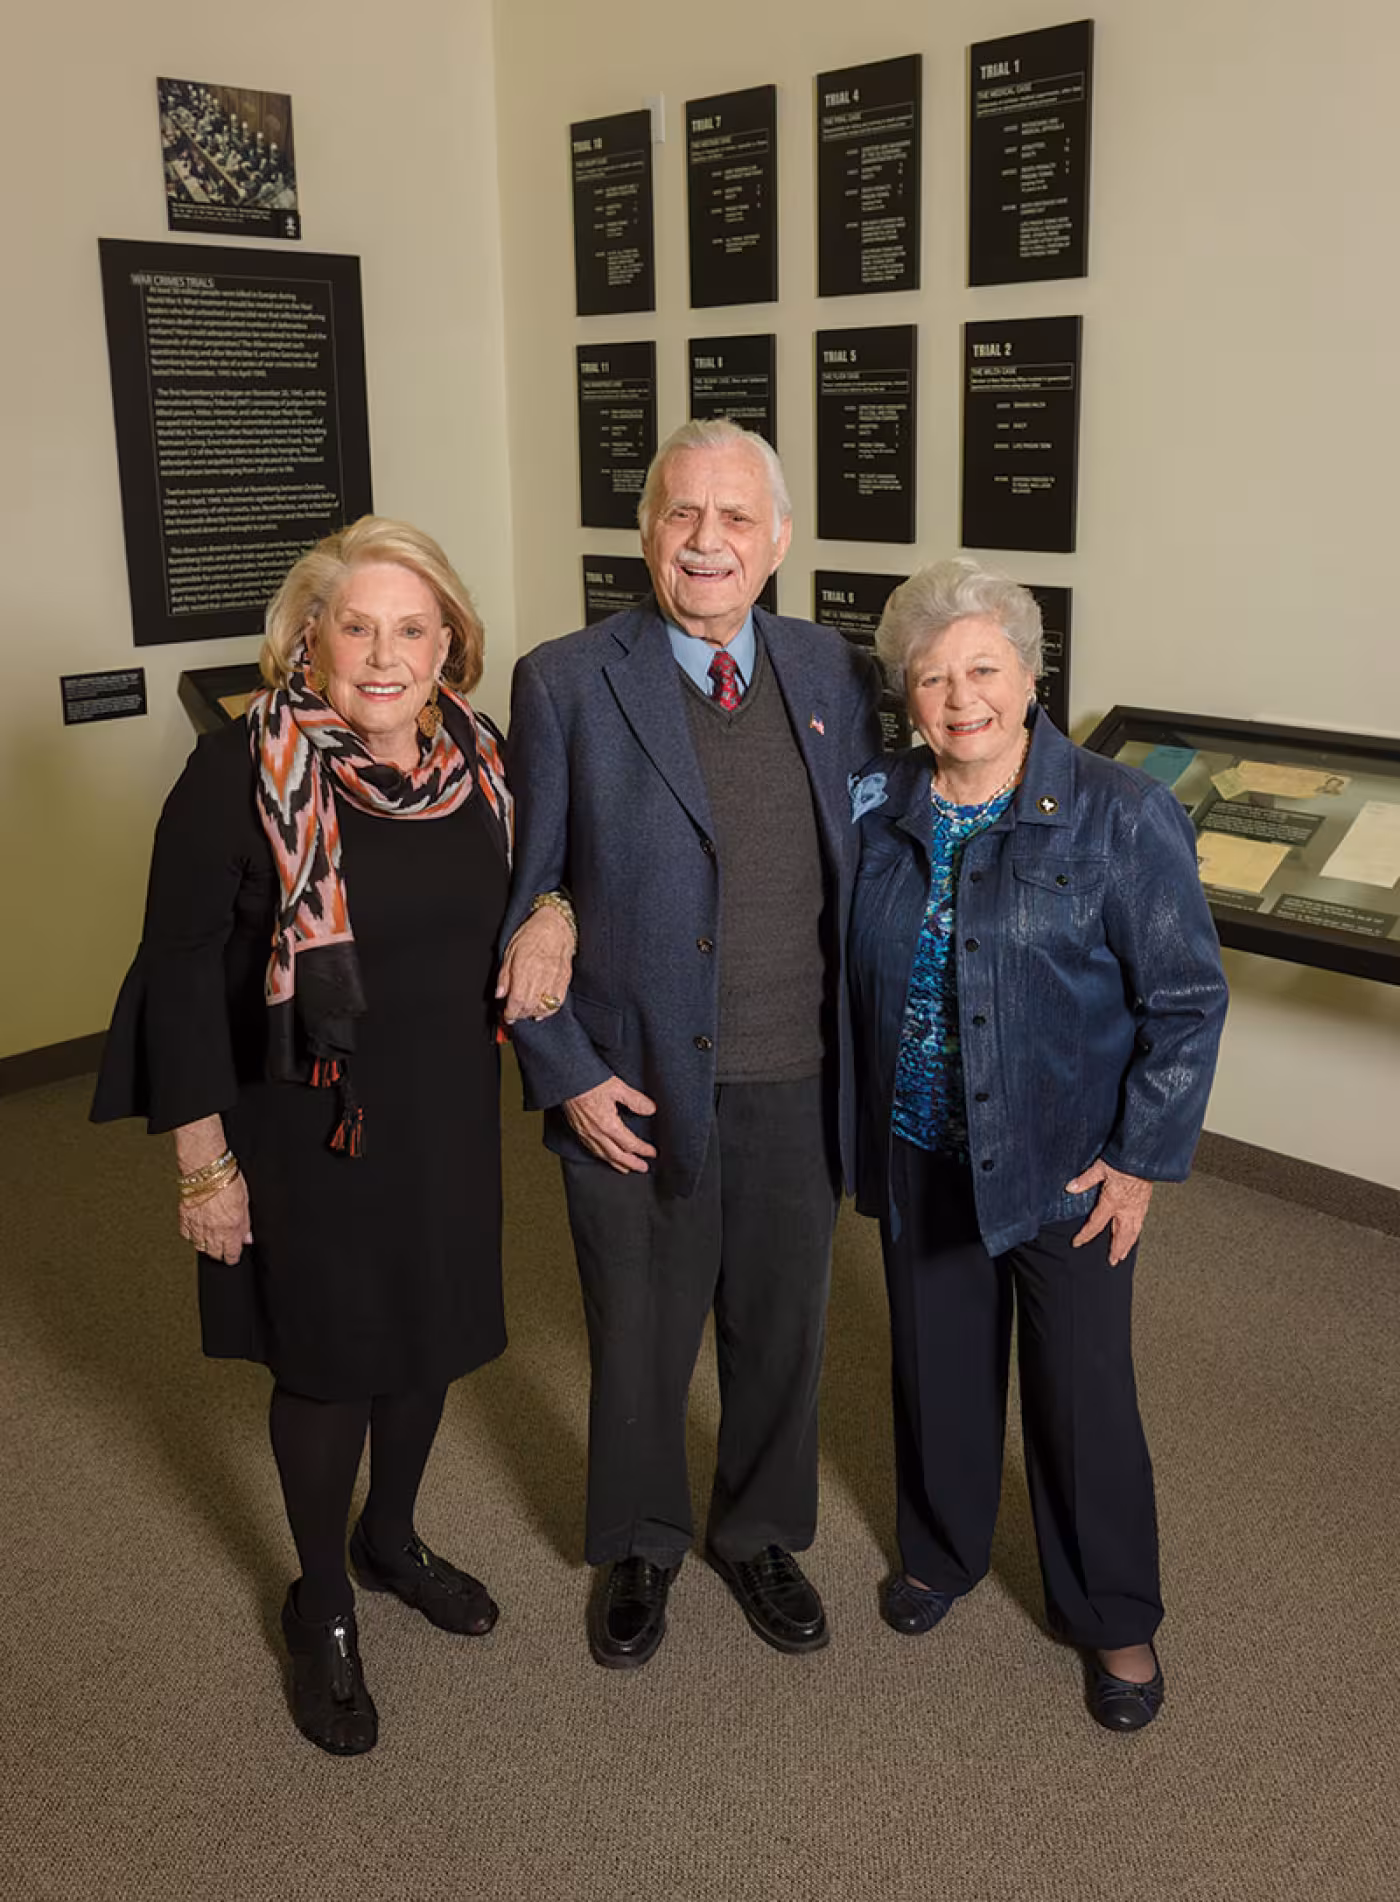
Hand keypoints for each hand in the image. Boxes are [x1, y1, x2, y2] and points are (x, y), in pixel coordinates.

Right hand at [179, 1172, 252, 1264]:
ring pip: (200, 1247)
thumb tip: (247, 1237)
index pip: (231, 1253)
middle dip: (220, 1253)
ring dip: (206, 1245)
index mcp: (230, 1227)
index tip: (233, 1256)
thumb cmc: (226, 1178)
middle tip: (223, 1248)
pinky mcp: (184, 1218)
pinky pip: (186, 1235)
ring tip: (212, 1239)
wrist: (205, 1168)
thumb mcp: (245, 1201)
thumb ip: (245, 1223)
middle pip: (214, 1253)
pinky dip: (192, 1235)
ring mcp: (196, 1225)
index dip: (233, 1257)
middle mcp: (212, 1230)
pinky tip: (197, 1230)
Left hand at [497, 907, 575, 1024]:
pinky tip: (540, 1010)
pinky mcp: (564, 979)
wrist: (556, 924)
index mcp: (524, 967)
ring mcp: (554, 978)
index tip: (506, 1015)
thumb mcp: (510, 950)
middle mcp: (540, 975)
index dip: (510, 1012)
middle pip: (529, 1006)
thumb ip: (504, 975)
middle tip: (513, 1014)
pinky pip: (558, 1002)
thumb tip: (499, 993)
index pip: (517, 1000)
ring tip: (526, 1011)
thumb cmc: (533, 934)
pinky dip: (548, 1010)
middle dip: (519, 1014)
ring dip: (532, 1013)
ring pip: (543, 1007)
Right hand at [564, 1075, 657, 1174]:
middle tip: (643, 1168)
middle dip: (631, 1163)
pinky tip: (604, 1155)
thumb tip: (650, 1109)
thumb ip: (635, 1100)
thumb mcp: (617, 1087)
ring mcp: (585, 1133)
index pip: (629, 1143)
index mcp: (608, 1125)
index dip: (642, 1150)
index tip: (652, 1153)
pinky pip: (591, 1149)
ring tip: (626, 1168)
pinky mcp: (577, 1130)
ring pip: (603, 1155)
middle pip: (617, 1155)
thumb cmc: (588, 1082)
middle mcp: (596, 1133)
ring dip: (616, 1163)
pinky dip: (601, 1156)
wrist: (566, 1080)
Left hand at [1065, 1160, 1153, 1265]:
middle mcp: (1126, 1208)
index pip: (1096, 1224)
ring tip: (1123, 1254)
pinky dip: (1136, 1232)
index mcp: (1112, 1202)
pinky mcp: (1145, 1202)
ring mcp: (1137, 1207)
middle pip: (1120, 1235)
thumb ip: (1085, 1180)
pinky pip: (1140, 1223)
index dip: (1085, 1235)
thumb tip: (1071, 1188)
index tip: (1077, 1242)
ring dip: (1127, 1245)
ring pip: (1132, 1232)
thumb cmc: (1124, 1159)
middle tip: (1113, 1261)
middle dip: (1115, 1249)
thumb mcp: (1100, 1167)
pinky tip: (1135, 1233)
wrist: (1145, 1156)